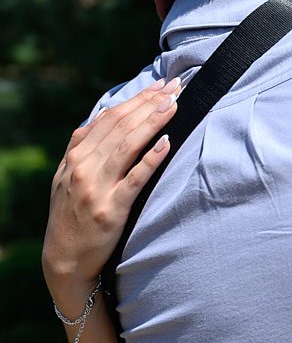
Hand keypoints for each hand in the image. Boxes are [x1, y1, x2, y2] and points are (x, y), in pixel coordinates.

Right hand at [42, 80, 179, 314]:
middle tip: (175, 87)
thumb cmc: (72, 213)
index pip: (110, 118)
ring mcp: (96, 188)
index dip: (137, 99)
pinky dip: (151, 158)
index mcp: (76, 156)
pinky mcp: (111, 209)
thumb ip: (84, 147)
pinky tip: (166, 142)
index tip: (160, 85)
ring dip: (153, 121)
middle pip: (121, 127)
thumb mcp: (69, 176)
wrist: (64, 257)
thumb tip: (103, 115)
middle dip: (150, 103)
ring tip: (173, 105)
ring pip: (128, 145)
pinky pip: (135, 178)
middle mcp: (83, 167)